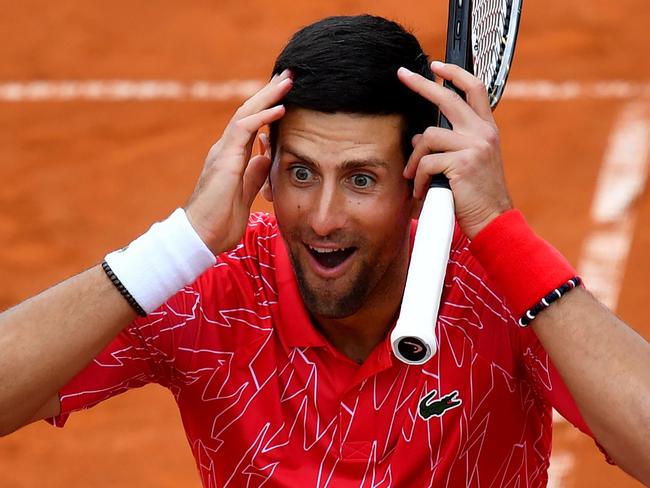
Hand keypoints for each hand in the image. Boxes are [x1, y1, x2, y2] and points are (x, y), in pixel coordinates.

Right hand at [185, 70, 291, 253]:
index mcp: (231, 157)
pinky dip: (262, 117)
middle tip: (288, 76)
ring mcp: (222, 152)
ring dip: (268, 96)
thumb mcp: (244, 194)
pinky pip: (243, 130)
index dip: (268, 108)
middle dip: (269, 93)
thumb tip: (265, 156)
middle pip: (249, 113)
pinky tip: (279, 108)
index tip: (286, 95)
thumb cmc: (219, 222)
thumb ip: (254, 175)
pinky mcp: (224, 160)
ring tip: (287, 82)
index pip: (252, 125)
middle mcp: (225, 149)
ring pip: (246, 114)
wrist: (199, 238)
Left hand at [397, 62, 512, 238]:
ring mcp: (474, 146)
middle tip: (402, 75)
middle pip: (448, 98)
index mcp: (487, 130)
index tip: (436, 65)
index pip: (474, 89)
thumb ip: (447, 146)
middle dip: (421, 84)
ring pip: (428, 137)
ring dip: (415, 159)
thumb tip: (418, 136)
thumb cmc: (476, 195)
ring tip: (413, 177)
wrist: (494, 220)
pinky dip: (419, 178)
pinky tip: (422, 191)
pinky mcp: (462, 163)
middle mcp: (483, 133)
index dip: (455, 74)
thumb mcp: (466, 164)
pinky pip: (427, 163)